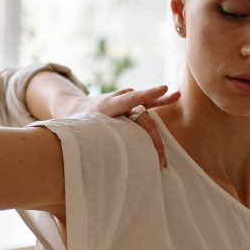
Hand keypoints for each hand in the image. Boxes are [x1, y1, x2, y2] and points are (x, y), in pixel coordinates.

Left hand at [52, 85, 179, 167]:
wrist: (74, 108)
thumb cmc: (78, 120)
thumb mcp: (80, 127)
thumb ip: (92, 134)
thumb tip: (99, 157)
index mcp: (107, 105)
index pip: (129, 100)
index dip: (147, 95)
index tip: (164, 88)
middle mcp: (120, 100)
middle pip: (143, 121)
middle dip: (152, 141)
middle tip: (159, 161)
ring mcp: (127, 101)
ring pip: (147, 120)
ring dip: (156, 140)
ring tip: (163, 159)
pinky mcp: (131, 106)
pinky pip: (147, 108)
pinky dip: (159, 106)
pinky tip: (174, 96)